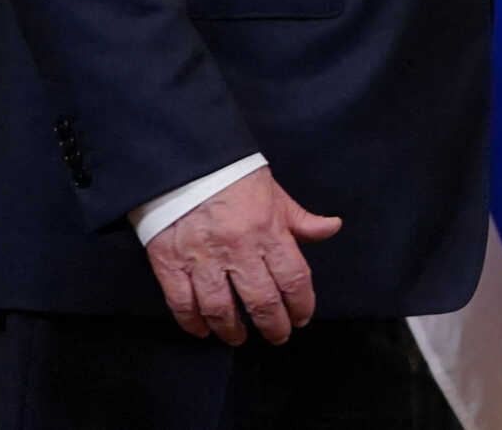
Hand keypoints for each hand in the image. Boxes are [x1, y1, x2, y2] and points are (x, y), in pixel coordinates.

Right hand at [142, 167, 341, 345]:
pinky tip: (203, 331)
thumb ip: (301, 220)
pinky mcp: (169, 263)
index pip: (293, 279)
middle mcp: (237, 249)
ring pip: (220, 309)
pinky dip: (192, 323)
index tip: (301, 317)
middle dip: (273, 325)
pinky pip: (182, 303)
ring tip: (239, 337)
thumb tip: (332, 228)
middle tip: (277, 336)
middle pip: (260, 301)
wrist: (187, 164)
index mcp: (268, 231)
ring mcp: (202, 258)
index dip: (301, 304)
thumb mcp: (276, 195)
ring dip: (232, 331)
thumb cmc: (236, 179)